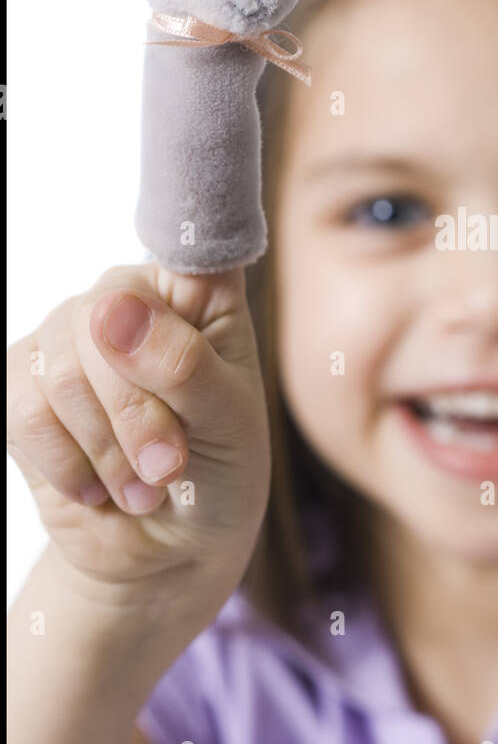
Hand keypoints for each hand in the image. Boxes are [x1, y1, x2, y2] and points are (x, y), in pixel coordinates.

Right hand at [6, 263, 270, 638]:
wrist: (172, 549)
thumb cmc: (222, 472)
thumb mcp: (229, 423)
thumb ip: (182, 364)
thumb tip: (114, 310)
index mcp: (200, 292)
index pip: (184, 230)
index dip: (177, 194)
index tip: (161, 242)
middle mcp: (131, 300)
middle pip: (101, 321)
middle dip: (136, 413)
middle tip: (170, 466)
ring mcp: (72, 339)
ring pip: (61, 370)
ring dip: (105, 448)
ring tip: (143, 484)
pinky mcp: (27, 386)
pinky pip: (21, 408)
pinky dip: (65, 462)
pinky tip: (98, 486)